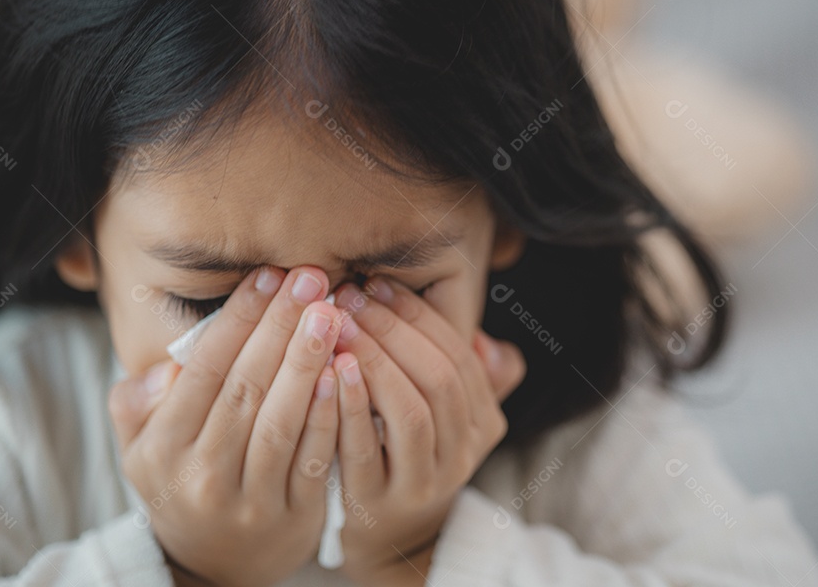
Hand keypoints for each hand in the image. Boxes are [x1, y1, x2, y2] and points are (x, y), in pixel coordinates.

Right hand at [107, 266, 344, 586]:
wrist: (213, 566)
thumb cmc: (182, 483)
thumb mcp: (140, 449)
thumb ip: (136, 404)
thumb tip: (164, 368)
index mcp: (163, 450)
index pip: (204, 370)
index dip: (238, 319)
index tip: (268, 275)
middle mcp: (203, 476)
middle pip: (247, 388)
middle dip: (280, 326)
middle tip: (310, 278)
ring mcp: (252, 500)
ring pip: (282, 421)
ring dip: (308, 362)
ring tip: (331, 313)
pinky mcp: (295, 516)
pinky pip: (315, 457)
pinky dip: (330, 413)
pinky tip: (346, 371)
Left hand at [327, 275, 526, 583]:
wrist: (389, 536)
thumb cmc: (407, 452)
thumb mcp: (445, 414)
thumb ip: (465, 372)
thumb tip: (489, 342)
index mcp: (484, 420)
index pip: (458, 353)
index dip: (416, 314)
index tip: (375, 282)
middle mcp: (464, 452)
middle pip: (439, 377)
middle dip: (393, 329)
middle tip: (349, 297)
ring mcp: (426, 482)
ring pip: (411, 410)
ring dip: (374, 360)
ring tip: (338, 326)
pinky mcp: (382, 504)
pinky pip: (366, 449)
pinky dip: (349, 406)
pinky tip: (328, 371)